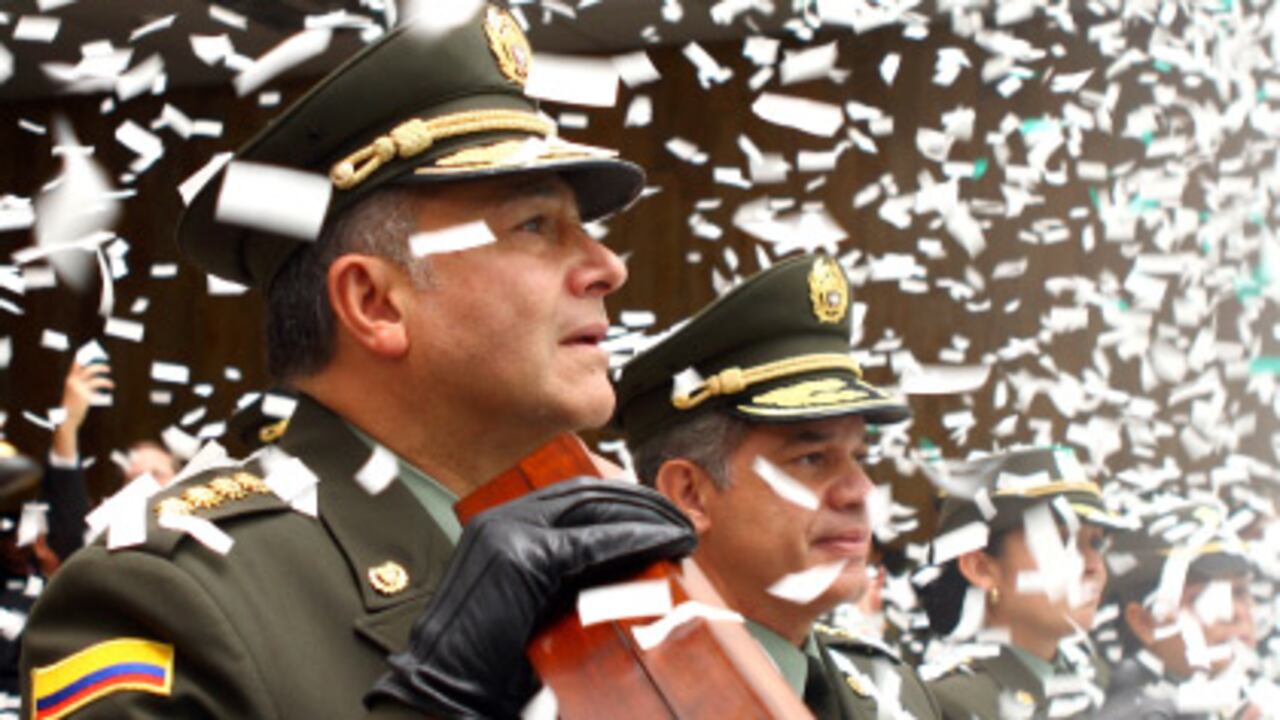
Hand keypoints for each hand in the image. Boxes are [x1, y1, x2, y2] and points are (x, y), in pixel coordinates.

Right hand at [58, 363, 113, 431]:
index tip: (90, 352)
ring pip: (95, 377)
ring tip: (112, 383)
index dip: (83, 358)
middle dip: (99, 367)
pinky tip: (110, 388)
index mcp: (69, 380)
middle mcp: (72, 381)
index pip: (76, 365)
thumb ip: (82, 387)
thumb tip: (96, 383)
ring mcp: (78, 387)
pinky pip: (98, 387)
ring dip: (105, 378)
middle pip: (88, 369)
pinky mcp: (84, 394)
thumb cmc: (71, 408)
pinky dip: (105, 385)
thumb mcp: (75, 394)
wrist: (65, 419)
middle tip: (108, 368)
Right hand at [367, 478, 696, 718]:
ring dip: (646, 516)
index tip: (659, 514)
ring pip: (594, 508)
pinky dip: (634, 538)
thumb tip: (629, 561)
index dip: (621, 499)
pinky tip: (664, 542)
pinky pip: (592, 542)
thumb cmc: (490, 660)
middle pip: (587, 492)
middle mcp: (503, 518)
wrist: (445, 690)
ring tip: (682, 531)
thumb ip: (569, 576)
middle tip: (680, 520)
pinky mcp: (522, 560)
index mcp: (503, 524)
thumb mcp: (534, 603)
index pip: (574, 494)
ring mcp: (508, 533)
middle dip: (640, 502)